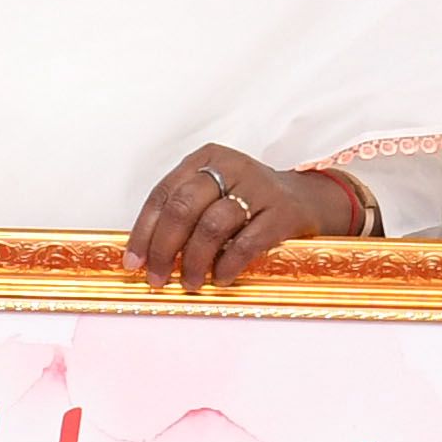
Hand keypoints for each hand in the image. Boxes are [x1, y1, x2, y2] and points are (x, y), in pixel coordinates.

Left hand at [124, 145, 359, 292]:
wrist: (307, 199)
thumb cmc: (249, 201)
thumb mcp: (215, 193)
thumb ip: (184, 213)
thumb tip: (145, 256)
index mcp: (206, 158)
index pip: (163, 194)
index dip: (144, 231)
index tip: (134, 263)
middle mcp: (231, 167)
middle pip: (183, 207)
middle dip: (164, 248)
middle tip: (158, 278)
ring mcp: (259, 187)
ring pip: (212, 225)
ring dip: (194, 261)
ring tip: (190, 283)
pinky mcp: (283, 212)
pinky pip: (246, 242)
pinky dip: (228, 265)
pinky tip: (220, 278)